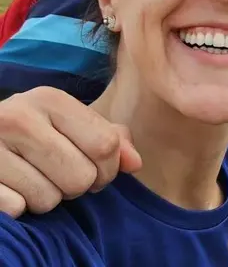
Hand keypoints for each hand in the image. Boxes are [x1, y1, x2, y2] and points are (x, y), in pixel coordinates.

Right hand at [0, 87, 141, 216]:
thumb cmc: (35, 132)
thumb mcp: (71, 124)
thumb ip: (110, 139)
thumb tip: (135, 163)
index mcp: (49, 98)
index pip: (105, 145)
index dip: (109, 168)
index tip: (97, 169)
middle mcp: (17, 117)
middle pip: (80, 177)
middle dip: (78, 185)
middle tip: (60, 175)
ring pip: (49, 199)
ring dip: (47, 198)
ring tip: (34, 179)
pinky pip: (17, 208)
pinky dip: (19, 206)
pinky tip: (11, 188)